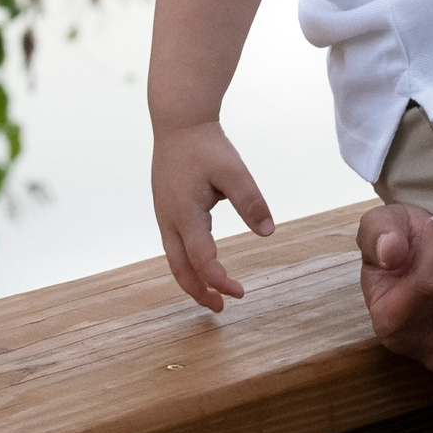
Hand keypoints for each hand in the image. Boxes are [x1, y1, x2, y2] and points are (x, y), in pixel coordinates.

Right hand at [151, 119, 274, 310]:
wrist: (179, 124)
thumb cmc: (206, 146)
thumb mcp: (234, 171)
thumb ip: (250, 201)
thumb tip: (268, 232)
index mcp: (185, 215)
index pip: (202, 260)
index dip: (220, 280)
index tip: (241, 292)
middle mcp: (169, 221)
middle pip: (180, 269)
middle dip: (199, 292)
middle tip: (223, 308)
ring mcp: (164, 217)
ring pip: (174, 260)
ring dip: (192, 280)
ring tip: (213, 295)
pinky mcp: (167, 210)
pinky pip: (174, 246)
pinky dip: (187, 263)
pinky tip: (202, 265)